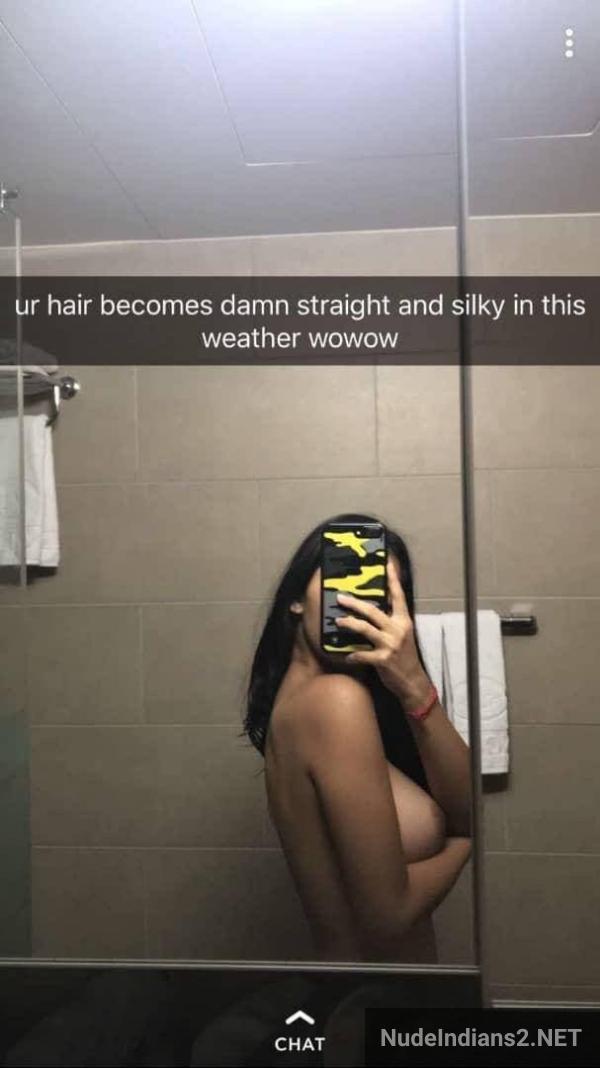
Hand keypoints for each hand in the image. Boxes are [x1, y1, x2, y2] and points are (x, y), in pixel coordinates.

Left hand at [335, 560, 432, 712]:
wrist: (412, 680)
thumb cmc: (404, 656)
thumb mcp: (402, 634)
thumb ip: (390, 621)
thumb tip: (372, 609)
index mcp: (404, 621)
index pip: (398, 596)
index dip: (393, 580)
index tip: (387, 564)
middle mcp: (398, 629)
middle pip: (373, 611)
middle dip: (354, 603)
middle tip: (340, 598)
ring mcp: (390, 644)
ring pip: (364, 629)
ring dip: (349, 624)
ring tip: (337, 622)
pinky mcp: (383, 659)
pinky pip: (362, 654)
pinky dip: (353, 654)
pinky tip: (347, 656)